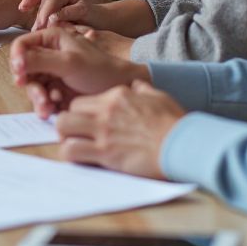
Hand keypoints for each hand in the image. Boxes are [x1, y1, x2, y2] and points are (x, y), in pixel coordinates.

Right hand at [9, 26, 147, 116]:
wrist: (120, 88)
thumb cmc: (99, 69)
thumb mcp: (69, 62)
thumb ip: (40, 60)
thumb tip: (16, 61)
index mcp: (51, 38)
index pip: (22, 45)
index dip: (16, 59)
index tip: (20, 75)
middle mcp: (48, 54)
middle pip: (24, 68)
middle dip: (30, 84)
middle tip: (40, 97)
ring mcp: (52, 72)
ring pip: (32, 85)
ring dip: (38, 97)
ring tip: (48, 108)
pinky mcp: (56, 89)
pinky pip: (42, 97)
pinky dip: (46, 104)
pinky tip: (55, 108)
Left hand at [20, 0, 114, 30]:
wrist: (103, 21)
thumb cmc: (79, 21)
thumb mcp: (60, 19)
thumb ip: (48, 20)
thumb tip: (32, 30)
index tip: (22, 8)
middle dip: (38, 10)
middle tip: (34, 27)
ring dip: (46, 11)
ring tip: (41, 25)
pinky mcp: (85, 6)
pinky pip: (72, 8)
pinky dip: (63, 14)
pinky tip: (56, 22)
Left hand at [55, 81, 184, 178]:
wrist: (183, 144)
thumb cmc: (174, 122)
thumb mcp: (158, 97)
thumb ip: (142, 90)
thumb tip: (137, 86)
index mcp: (117, 96)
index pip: (83, 100)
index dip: (80, 113)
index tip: (85, 124)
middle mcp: (106, 110)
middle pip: (67, 111)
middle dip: (67, 123)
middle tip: (74, 136)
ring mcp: (103, 131)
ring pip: (63, 127)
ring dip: (65, 138)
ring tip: (74, 147)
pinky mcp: (105, 153)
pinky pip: (72, 151)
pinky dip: (71, 155)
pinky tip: (80, 159)